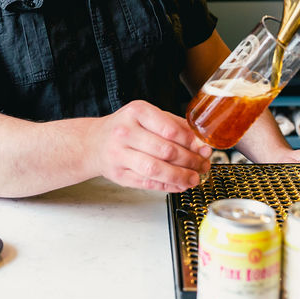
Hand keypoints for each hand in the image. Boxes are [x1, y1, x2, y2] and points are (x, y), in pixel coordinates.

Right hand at [92, 100, 211, 192]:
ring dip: (180, 177)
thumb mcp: (148, 116)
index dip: (191, 142)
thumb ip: (174, 126)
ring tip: (194, 178)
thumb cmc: (127, 127)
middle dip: (190, 160)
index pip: (170, 129)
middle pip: (166, 151)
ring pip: (156, 170)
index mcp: (136, 112)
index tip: (203, 148)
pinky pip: (147, 183)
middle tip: (204, 164)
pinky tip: (179, 185)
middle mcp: (125, 132)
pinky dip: (167, 186)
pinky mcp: (119, 174)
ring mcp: (119, 154)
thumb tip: (200, 142)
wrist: (95, 142)